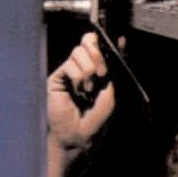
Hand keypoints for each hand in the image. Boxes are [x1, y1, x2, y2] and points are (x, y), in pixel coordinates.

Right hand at [47, 32, 115, 150]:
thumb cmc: (96, 119)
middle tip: (102, 73)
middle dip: (97, 53)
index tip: (119, 41)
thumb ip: (112, 71)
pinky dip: (78, 76)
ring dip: (88, 69)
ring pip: (78, 51)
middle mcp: (84, 68)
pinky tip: (78, 90)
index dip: (109, 42)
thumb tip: (118, 44)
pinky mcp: (57, 77)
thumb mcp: (111, 93)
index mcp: (99, 71)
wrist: (79, 135)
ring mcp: (70, 72)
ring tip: (89, 88)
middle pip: (88, 41)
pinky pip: (69, 64)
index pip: (103, 48)